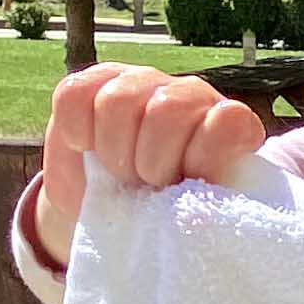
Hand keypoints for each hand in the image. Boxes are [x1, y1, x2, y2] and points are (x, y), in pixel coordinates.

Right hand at [30, 63, 267, 268]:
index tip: (183, 188)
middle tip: (145, 185)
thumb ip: (206, 209)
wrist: (111, 214)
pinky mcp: (95, 82)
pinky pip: (74, 93)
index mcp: (228, 127)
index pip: (226, 122)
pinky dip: (76, 129)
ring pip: (118, 100)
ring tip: (118, 173)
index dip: (201, 159)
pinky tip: (85, 147)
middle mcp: (190, 95)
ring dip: (112, 149)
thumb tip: (199, 218)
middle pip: (167, 110)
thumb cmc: (162, 218)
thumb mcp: (191, 221)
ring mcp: (143, 82)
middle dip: (149, 162)